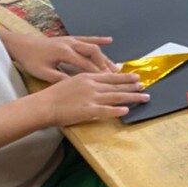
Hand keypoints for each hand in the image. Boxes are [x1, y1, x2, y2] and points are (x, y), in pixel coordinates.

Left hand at [4, 33, 118, 81]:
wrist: (20, 44)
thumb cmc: (29, 59)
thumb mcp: (42, 72)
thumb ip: (59, 78)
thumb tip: (75, 85)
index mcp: (63, 52)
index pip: (86, 64)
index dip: (97, 73)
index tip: (108, 82)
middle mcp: (70, 44)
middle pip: (93, 53)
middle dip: (105, 65)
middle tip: (115, 76)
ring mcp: (70, 40)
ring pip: (93, 46)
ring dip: (105, 57)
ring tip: (115, 67)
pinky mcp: (69, 38)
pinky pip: (87, 38)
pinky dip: (99, 40)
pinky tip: (109, 41)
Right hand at [30, 72, 149, 125]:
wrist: (43, 105)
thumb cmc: (53, 95)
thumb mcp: (70, 81)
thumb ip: (85, 81)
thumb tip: (97, 82)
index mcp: (87, 77)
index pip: (110, 76)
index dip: (125, 77)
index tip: (135, 77)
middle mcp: (91, 86)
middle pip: (116, 86)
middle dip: (132, 86)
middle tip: (144, 85)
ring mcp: (91, 98)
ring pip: (116, 96)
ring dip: (132, 97)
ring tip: (144, 97)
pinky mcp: (88, 110)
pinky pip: (106, 110)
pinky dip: (117, 110)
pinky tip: (126, 110)